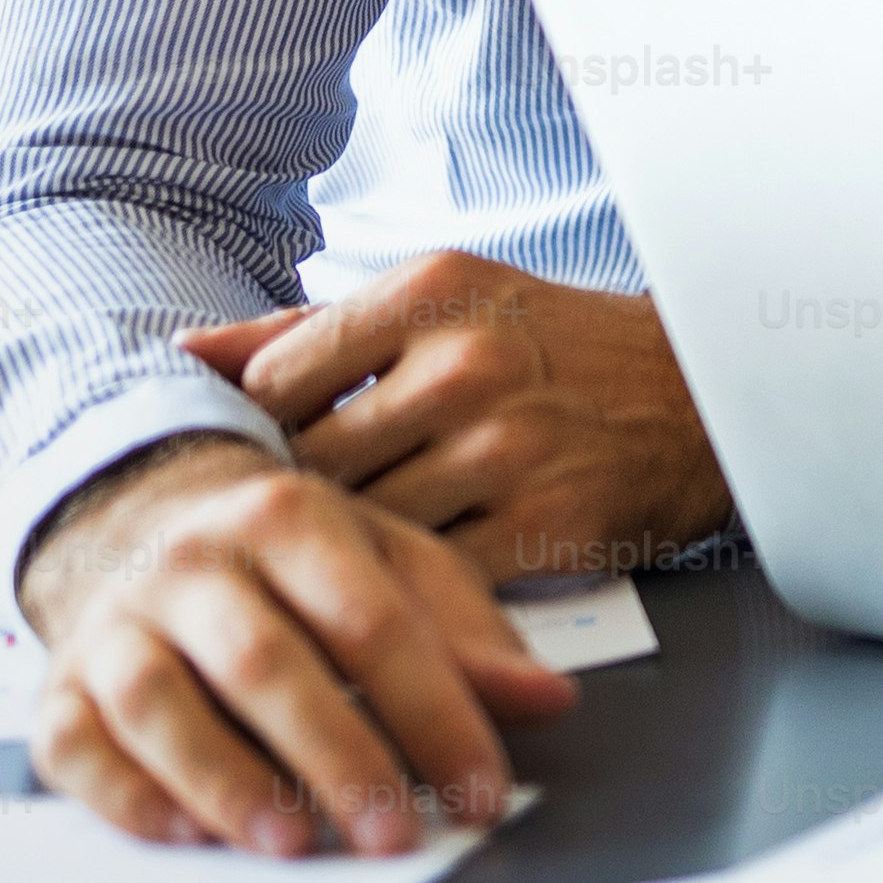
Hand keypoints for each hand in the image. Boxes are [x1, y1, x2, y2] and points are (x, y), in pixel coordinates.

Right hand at [16, 432, 576, 855]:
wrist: (137, 515)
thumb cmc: (289, 555)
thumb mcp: (387, 561)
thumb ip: (465, 633)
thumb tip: (550, 701)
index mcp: (290, 517)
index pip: (374, 623)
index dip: (435, 712)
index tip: (481, 791)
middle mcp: (195, 565)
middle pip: (268, 664)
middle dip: (338, 756)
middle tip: (394, 832)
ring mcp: (116, 625)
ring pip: (163, 706)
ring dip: (229, 784)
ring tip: (294, 841)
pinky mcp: (57, 686)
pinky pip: (78, 749)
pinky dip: (131, 798)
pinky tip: (191, 835)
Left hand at [183, 251, 730, 584]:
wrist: (703, 394)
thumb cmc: (551, 348)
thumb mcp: (444, 302)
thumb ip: (308, 330)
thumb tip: (179, 356)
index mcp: (431, 292)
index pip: (274, 382)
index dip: (263, 435)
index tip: (278, 456)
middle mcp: (467, 363)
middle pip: (311, 464)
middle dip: (304, 502)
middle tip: (302, 524)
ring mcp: (507, 448)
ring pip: (363, 528)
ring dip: (352, 552)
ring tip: (356, 554)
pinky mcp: (543, 526)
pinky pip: (430, 579)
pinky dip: (411, 590)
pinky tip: (412, 581)